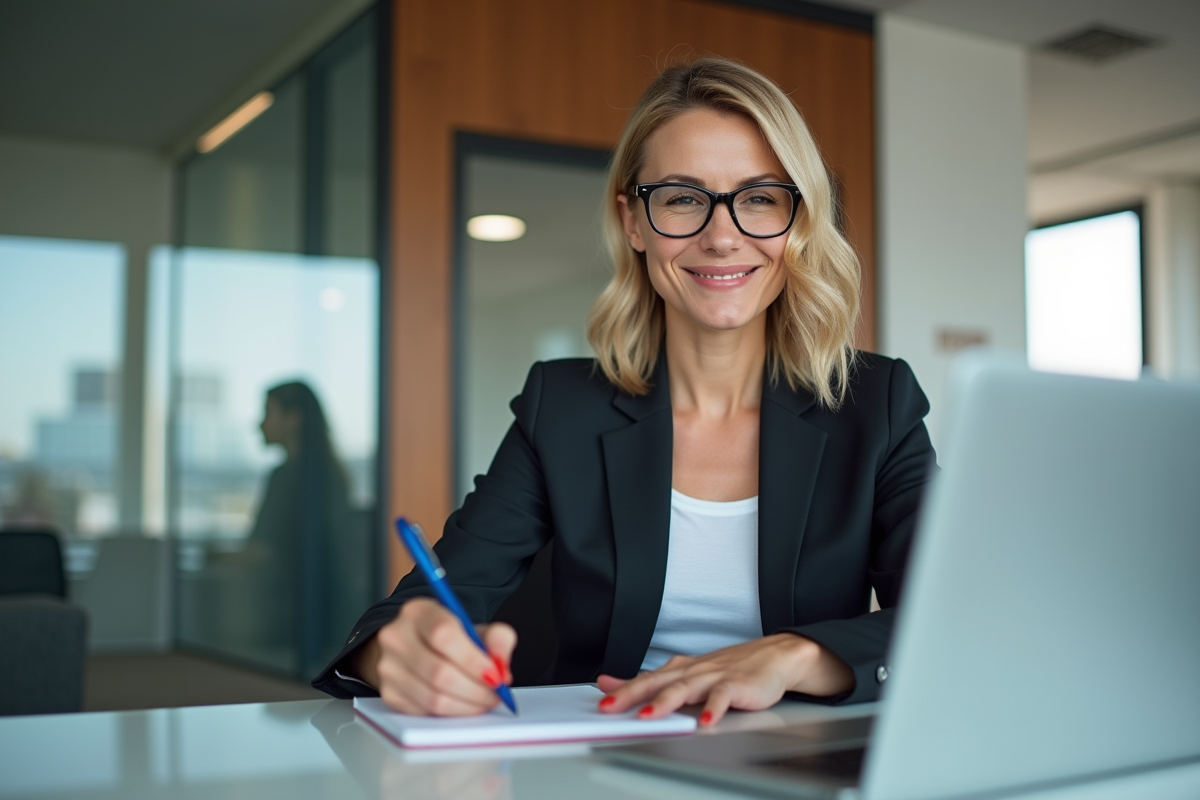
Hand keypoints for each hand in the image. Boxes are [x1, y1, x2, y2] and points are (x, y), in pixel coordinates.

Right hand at [356, 597, 515, 715]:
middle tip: (496, 695)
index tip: (496, 676)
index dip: (473, 660)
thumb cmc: (450, 640)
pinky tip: (465, 705)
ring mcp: (388, 667)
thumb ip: (497, 638)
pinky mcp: (389, 694)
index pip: (443, 634)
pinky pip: (426, 713)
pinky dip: (452, 714)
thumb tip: (500, 666)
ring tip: (484, 701)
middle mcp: (396, 636)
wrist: (415, 648)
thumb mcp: (475, 629)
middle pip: (439, 672)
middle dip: (476, 690)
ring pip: (434, 698)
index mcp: (418, 612)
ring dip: (468, 706)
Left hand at [596, 634, 852, 726]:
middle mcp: (693, 671)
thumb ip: (649, 681)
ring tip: (647, 716)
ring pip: (685, 688)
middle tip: (610, 707)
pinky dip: (713, 708)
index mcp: (680, 670)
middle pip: (657, 682)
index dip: (622, 690)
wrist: (774, 657)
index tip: (600, 699)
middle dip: (632, 694)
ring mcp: (714, 677)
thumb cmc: (731, 668)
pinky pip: (722, 697)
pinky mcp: (737, 685)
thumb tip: (609, 682)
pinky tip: (705, 722)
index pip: (646, 679)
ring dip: (665, 701)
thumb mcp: (686, 673)